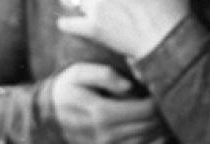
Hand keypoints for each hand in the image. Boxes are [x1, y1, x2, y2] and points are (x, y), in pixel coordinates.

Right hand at [51, 63, 169, 143]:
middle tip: (165, 97)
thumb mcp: (79, 72)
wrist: (44, 114)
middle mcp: (105, 135)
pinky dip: (150, 141)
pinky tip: (153, 129)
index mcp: (102, 113)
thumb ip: (105, 75)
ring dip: (159, 128)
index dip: (159, 99)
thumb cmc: (66, 88)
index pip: (146, 110)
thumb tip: (130, 87)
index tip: (161, 87)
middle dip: (162, 113)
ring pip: (147, 142)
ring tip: (161, 111)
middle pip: (150, 127)